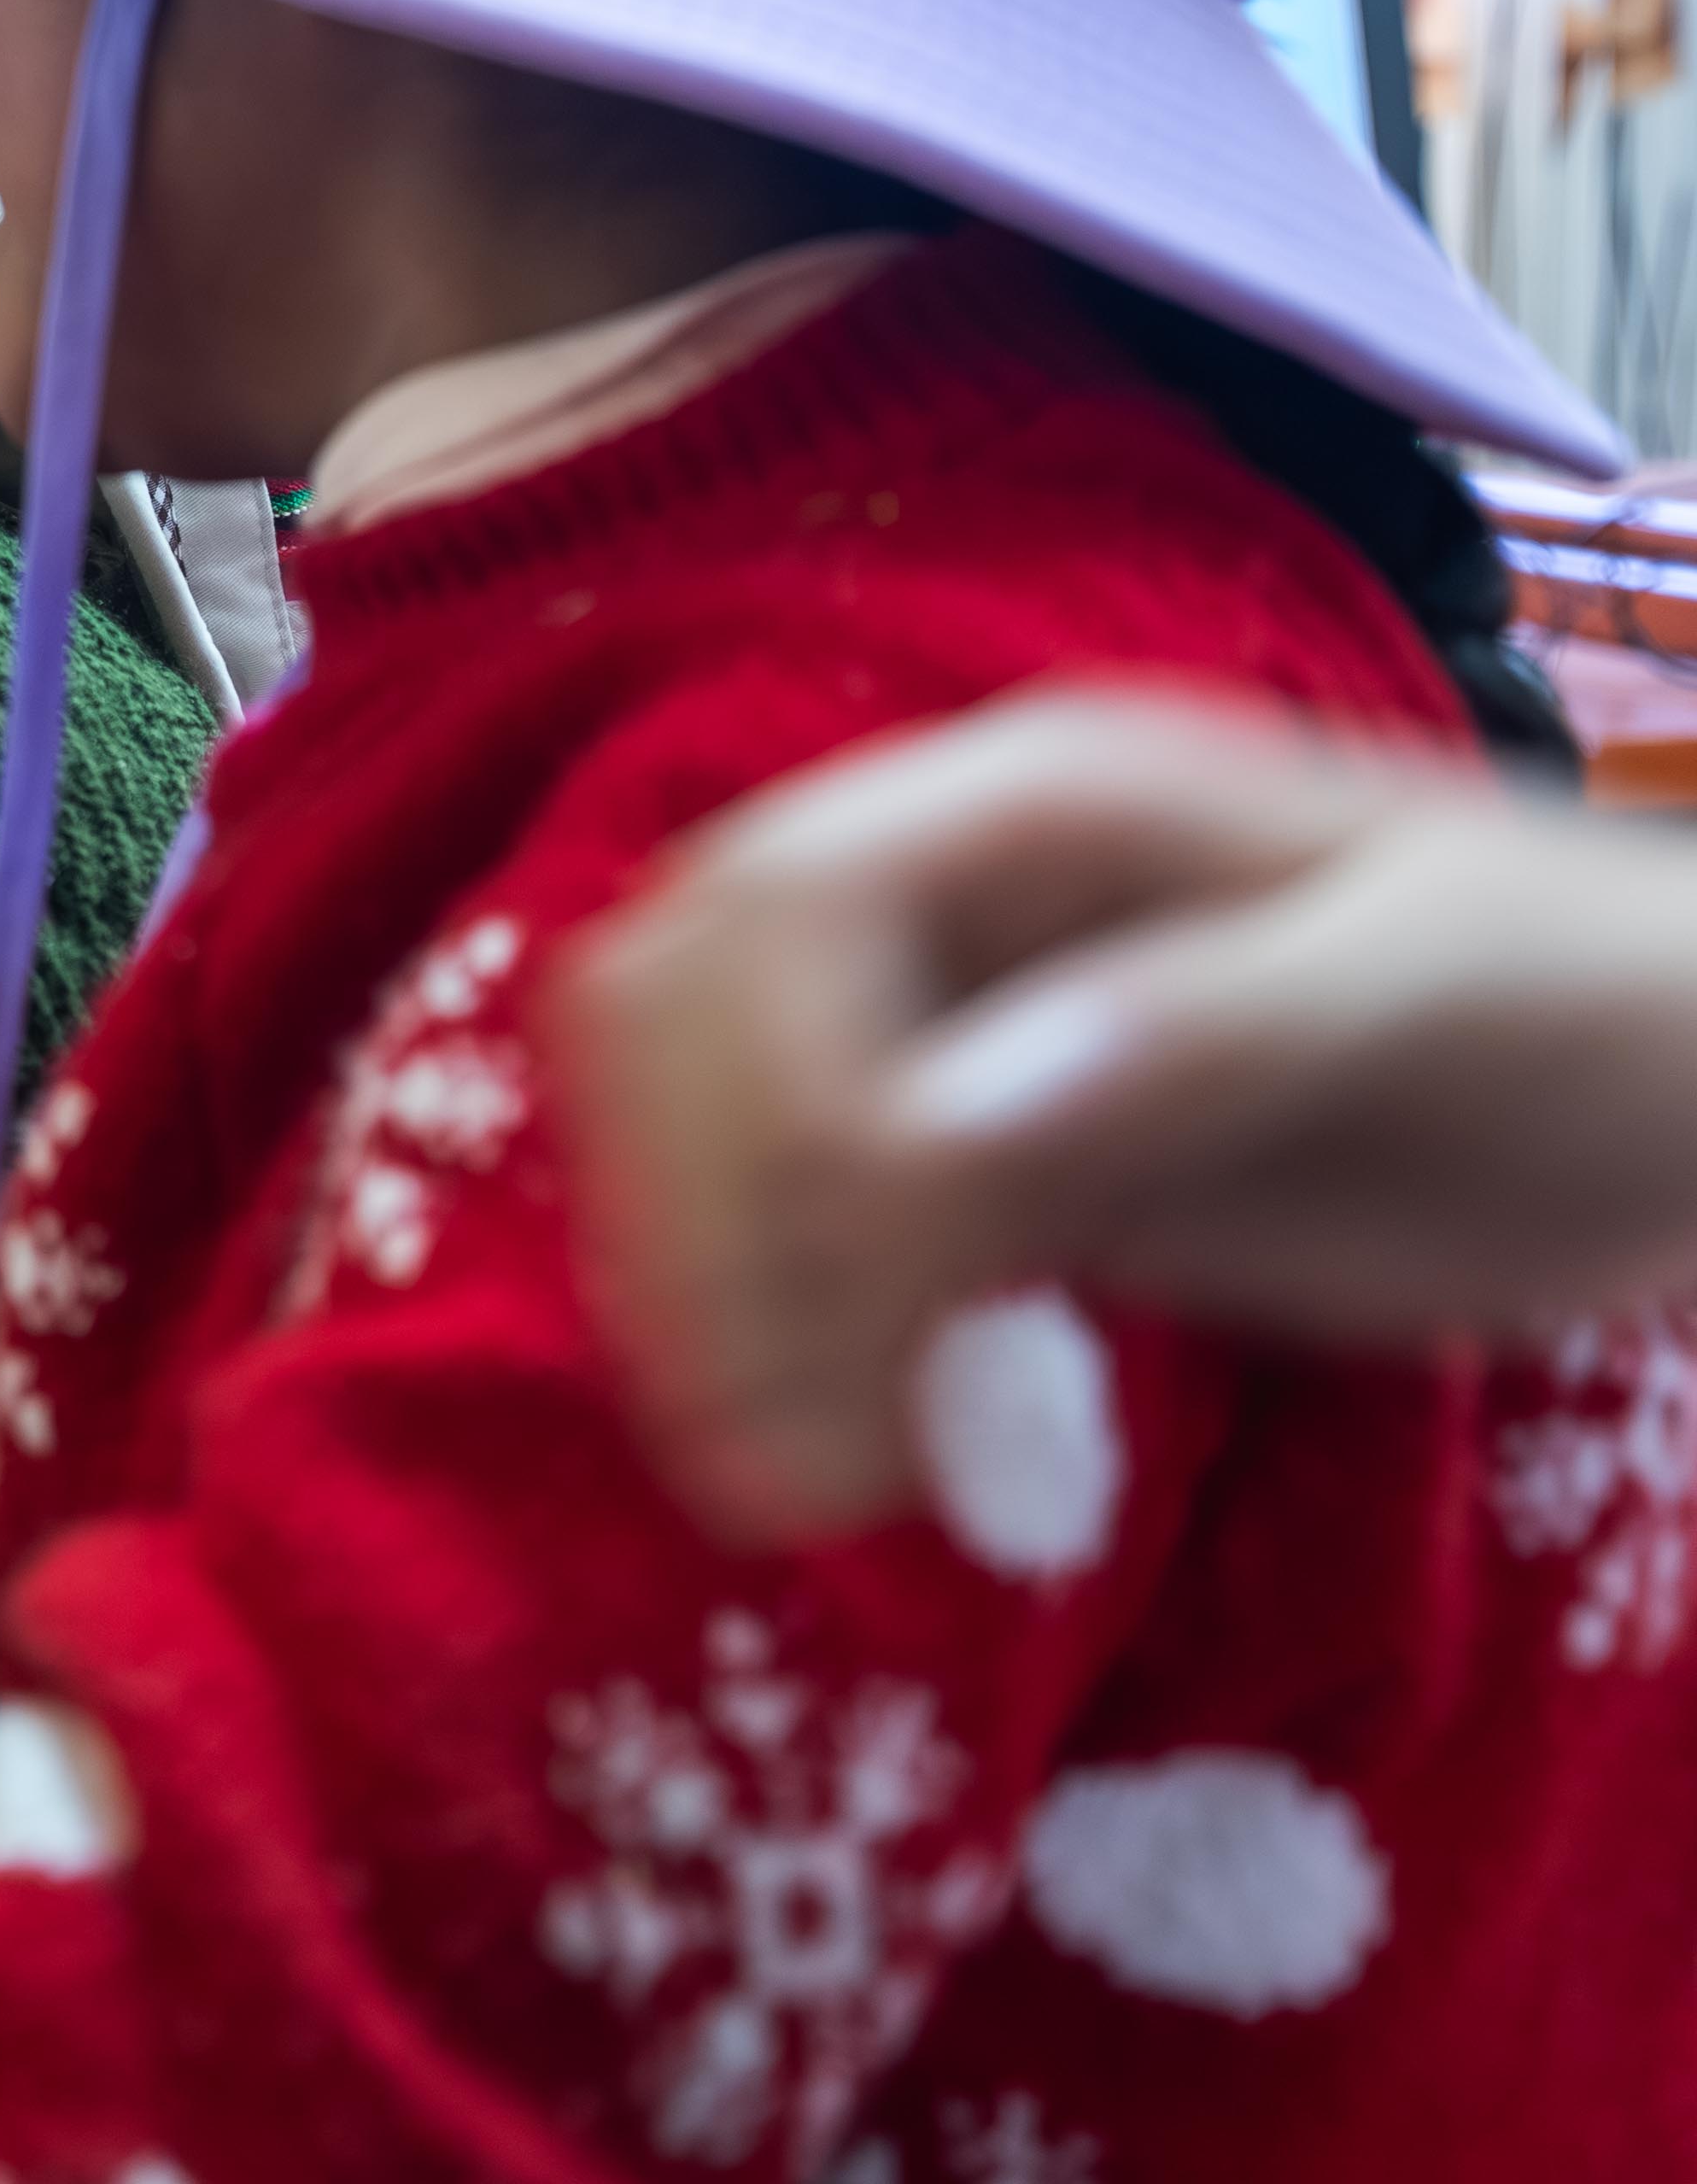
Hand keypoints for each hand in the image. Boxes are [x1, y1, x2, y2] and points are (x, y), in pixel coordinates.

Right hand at [552, 691, 1696, 1546]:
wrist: (1692, 1090)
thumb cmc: (1603, 1002)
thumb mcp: (1441, 989)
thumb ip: (1199, 1032)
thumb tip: (923, 1122)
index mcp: (1044, 799)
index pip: (787, 900)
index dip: (773, 1074)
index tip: (861, 1258)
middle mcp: (949, 897)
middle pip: (687, 1001)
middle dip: (699, 1211)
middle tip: (786, 1432)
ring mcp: (944, 1033)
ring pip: (698, 1119)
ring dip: (699, 1291)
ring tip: (794, 1485)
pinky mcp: (971, 1173)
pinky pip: (796, 1234)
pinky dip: (767, 1338)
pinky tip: (830, 1457)